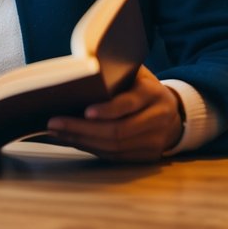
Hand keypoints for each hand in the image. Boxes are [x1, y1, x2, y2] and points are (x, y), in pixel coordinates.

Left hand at [45, 66, 182, 161]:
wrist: (173, 112)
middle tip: (54, 123)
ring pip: (114, 148)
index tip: (85, 112)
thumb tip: (80, 74)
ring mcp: (154, 141)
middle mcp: (157, 119)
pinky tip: (71, 141)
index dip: (108, 110)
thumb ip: (115, 71)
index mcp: (153, 93)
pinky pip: (115, 157)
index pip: (129, 104)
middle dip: (82, 129)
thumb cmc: (142, 87)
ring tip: (56, 132)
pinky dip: (90, 149)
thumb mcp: (135, 73)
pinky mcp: (147, 156)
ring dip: (81, 141)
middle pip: (118, 131)